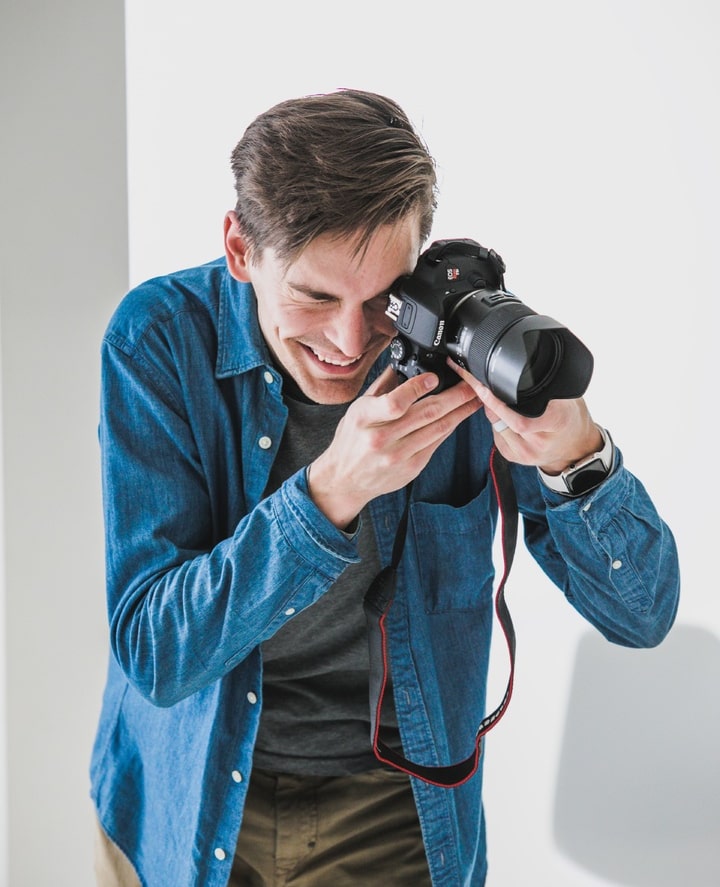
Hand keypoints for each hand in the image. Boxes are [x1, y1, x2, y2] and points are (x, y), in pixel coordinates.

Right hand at [308, 366, 480, 527]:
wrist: (346, 479)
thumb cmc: (351, 441)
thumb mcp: (357, 410)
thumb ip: (381, 388)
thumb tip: (402, 365)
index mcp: (364, 419)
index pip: (395, 403)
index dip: (418, 388)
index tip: (434, 377)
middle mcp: (380, 438)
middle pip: (425, 414)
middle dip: (454, 396)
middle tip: (470, 384)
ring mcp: (397, 455)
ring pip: (437, 428)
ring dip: (460, 412)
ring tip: (474, 399)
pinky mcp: (411, 467)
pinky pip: (437, 442)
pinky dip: (450, 427)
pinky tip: (458, 416)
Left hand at [448, 359, 601, 473]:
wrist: (575, 449)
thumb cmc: (570, 418)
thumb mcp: (566, 398)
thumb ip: (545, 387)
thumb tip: (518, 367)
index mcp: (555, 423)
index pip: (519, 417)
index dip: (496, 402)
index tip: (482, 385)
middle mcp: (538, 442)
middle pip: (500, 419)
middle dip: (488, 400)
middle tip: (481, 384)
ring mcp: (524, 453)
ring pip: (495, 425)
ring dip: (491, 410)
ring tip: (494, 397)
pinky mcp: (513, 457)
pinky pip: (496, 434)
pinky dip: (496, 421)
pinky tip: (502, 415)